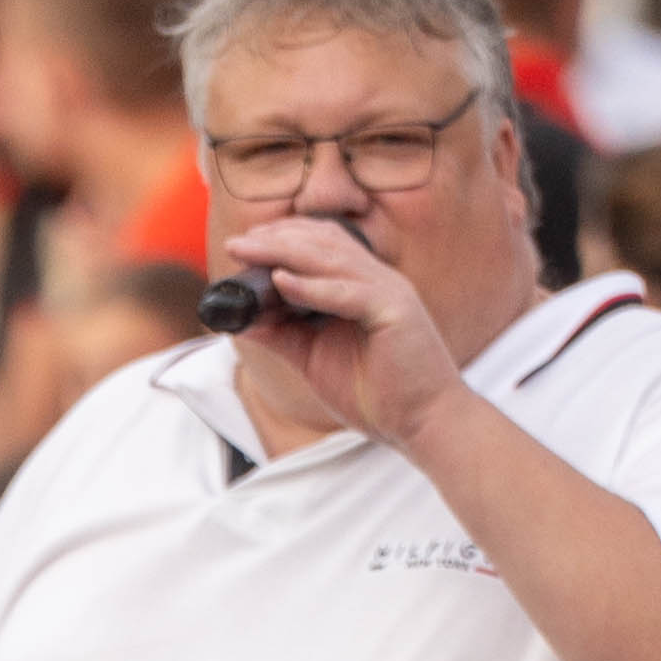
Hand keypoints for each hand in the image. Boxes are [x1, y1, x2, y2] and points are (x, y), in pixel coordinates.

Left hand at [224, 200, 462, 442]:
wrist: (423, 423)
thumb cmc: (377, 393)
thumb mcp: (315, 358)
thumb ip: (283, 335)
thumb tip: (242, 320)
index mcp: (364, 285)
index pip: (323, 244)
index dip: (284, 237)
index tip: (246, 242)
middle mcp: (378, 280)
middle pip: (323, 244)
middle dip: (276, 239)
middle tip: (237, 242)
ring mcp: (389, 292)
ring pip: (332, 260)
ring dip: (286, 253)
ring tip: (250, 251)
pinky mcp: (395, 313)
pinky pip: (349, 293)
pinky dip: (314, 286)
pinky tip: (282, 282)